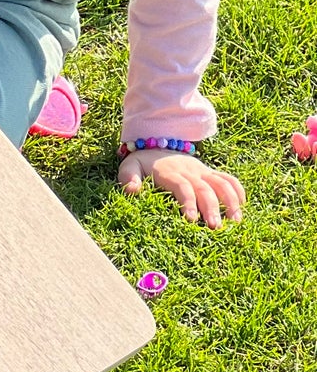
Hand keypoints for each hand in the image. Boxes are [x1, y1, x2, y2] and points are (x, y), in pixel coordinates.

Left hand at [117, 149, 244, 228]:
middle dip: (212, 208)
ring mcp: (202, 171)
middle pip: (205, 189)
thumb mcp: (129, 167)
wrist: (156, 143)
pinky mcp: (210, 173)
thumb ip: (128, 178)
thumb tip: (131, 190)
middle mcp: (189, 171)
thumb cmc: (141, 163)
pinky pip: (228, 179)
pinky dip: (238, 191)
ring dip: (231, 201)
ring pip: (221, 184)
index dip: (188, 202)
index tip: (192, 220)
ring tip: (236, 221)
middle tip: (216, 228)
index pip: (182, 187)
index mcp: (169, 173)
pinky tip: (243, 207)